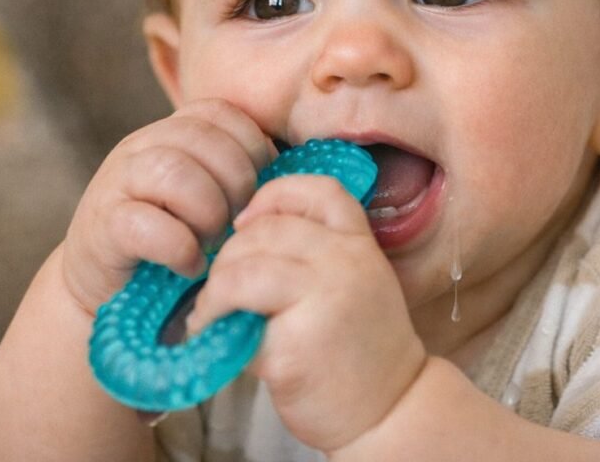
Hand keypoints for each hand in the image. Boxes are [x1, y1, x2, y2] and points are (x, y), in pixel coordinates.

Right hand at [61, 98, 277, 316]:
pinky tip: (191, 266)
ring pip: (174, 172)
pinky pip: (145, 224)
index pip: (222, 113)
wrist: (109, 286)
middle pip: (203, 139)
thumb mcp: (208, 195)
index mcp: (173, 132)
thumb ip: (236, 173)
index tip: (257, 190)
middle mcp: (141, 146)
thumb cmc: (176, 238)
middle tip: (237, 222)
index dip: (251, 149)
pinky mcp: (102, 226)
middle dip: (236, 184)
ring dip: (207, 213)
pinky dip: (180, 248)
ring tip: (213, 242)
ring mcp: (117, 182)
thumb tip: (289, 169)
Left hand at [185, 172, 426, 452]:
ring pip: (241, 269)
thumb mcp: (355, 282)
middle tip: (220, 289)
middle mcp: (346, 263)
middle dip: (228, 257)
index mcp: (359, 244)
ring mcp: (324, 300)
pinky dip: (215, 327)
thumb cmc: (360, 348)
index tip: (245, 223)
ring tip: (210, 315)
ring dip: (213, 293)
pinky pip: (237, 320)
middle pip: (264, 230)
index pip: (317, 191)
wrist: (389, 409)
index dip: (272, 196)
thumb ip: (316, 253)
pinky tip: (217, 340)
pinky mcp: (296, 344)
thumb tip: (240, 235)